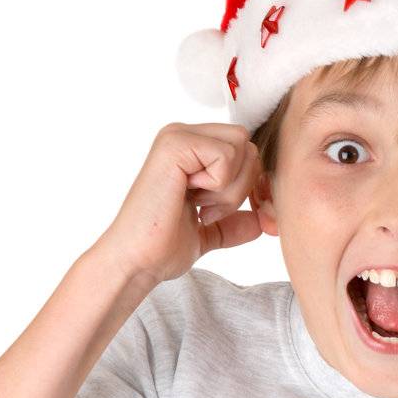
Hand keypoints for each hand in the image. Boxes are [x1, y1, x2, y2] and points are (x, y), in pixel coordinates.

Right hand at [95, 122, 263, 288]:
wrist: (137, 261)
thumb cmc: (161, 247)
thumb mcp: (206, 234)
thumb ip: (232, 224)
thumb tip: (260, 222)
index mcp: (190, 150)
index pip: (245, 150)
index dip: (244, 184)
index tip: (212, 212)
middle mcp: (183, 135)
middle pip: (247, 146)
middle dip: (239, 186)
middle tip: (205, 209)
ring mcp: (177, 137)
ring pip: (241, 149)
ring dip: (228, 189)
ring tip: (197, 206)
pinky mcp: (175, 145)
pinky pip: (226, 155)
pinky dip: (218, 186)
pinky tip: (190, 199)